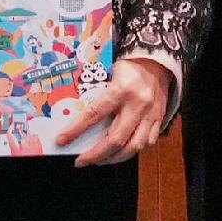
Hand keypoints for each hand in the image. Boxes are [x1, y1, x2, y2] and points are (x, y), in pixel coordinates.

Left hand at [47, 54, 175, 166]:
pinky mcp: (159, 119)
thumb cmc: (130, 66)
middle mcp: (137, 105)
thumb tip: (78, 118)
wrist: (158, 59)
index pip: (94, 114)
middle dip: (95, 155)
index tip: (62, 140)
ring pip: (133, 146)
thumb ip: (98, 96)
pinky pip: (147, 142)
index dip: (76, 130)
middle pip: (115, 139)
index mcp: (121, 90)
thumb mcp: (109, 75)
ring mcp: (151, 114)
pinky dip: (133, 150)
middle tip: (81, 161)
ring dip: (114, 158)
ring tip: (100, 160)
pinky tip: (122, 150)